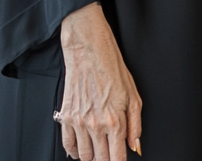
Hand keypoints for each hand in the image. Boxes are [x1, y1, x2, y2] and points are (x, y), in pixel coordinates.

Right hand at [57, 2, 141, 160]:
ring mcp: (78, 123)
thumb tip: (136, 146)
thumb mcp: (133, 95)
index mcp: (114, 120)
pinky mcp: (65, 118)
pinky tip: (82, 151)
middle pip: (100, 159)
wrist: (89, 53)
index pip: (116, 157)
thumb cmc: (113, 69)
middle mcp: (95, 125)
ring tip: (99, 154)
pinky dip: (75, 152)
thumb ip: (135, 124)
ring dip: (92, 158)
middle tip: (111, 156)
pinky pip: (68, 145)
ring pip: (84, 156)